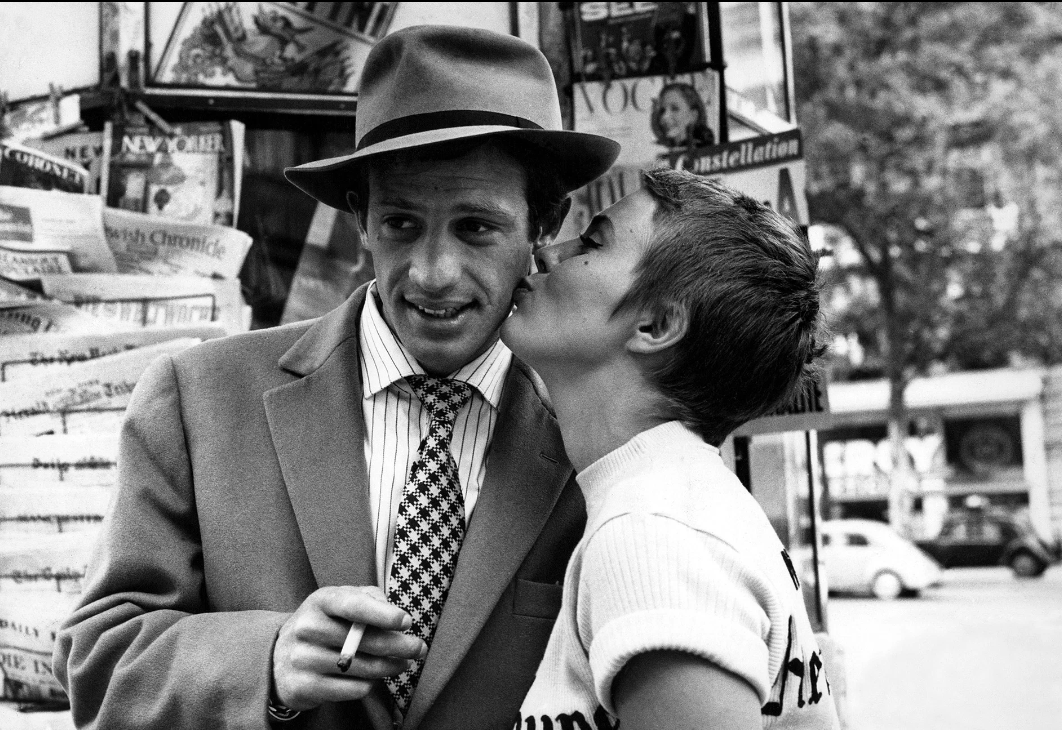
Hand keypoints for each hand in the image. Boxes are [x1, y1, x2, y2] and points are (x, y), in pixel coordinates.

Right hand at [271, 586, 425, 710]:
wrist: (280, 656)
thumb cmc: (324, 623)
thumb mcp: (340, 601)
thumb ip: (368, 598)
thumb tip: (393, 611)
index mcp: (320, 601)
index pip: (352, 604)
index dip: (382, 614)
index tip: (406, 622)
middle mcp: (307, 628)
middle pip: (362, 640)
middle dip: (398, 645)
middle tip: (419, 648)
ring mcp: (302, 659)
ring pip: (361, 667)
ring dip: (389, 667)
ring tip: (402, 663)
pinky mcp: (304, 686)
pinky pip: (352, 689)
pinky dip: (369, 684)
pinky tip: (373, 678)